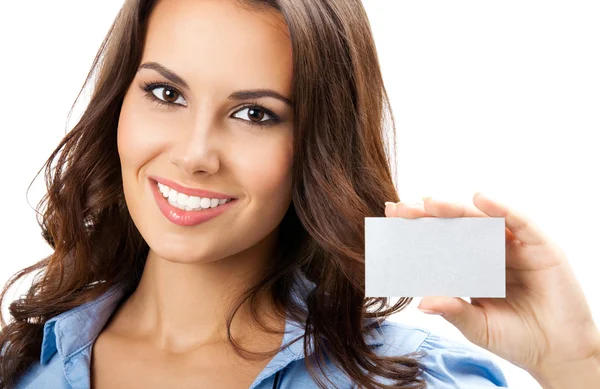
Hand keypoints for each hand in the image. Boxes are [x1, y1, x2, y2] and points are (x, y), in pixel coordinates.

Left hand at [384, 193, 599, 373]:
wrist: (558, 354)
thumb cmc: (516, 339)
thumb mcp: (478, 326)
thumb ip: (454, 311)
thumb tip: (421, 302)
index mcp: (472, 267)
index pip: (441, 241)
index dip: (418, 229)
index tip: (392, 218)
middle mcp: (491, 251)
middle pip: (458, 225)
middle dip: (430, 215)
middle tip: (404, 209)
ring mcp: (515, 247)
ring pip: (484, 219)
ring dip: (457, 208)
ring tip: (432, 203)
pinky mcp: (541, 246)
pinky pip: (521, 222)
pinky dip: (502, 208)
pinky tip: (481, 199)